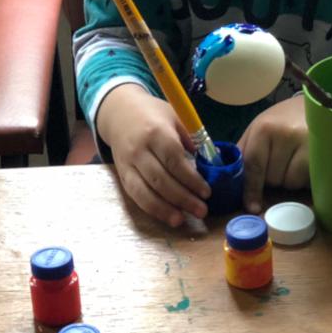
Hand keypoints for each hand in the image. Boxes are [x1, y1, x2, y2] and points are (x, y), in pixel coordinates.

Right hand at [95, 84, 210, 226]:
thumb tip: (212, 163)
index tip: (206, 192)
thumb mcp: (176, 118)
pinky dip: (152, 208)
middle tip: (202, 210)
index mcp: (156, 132)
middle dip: (182, 198)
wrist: (118, 112)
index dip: (191, 179)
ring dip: (165, 209)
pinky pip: (136, 196)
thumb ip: (193, 140)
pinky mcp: (121, 175)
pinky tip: (167, 215)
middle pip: (160, 180)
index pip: (174, 160)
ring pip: (145, 192)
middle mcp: (139, 150)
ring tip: (182, 220)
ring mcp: (127, 164)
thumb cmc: (153, 115)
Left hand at [237, 93, 308, 212]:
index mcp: (265, 128)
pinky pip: (308, 182)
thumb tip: (231, 178)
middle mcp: (287, 135)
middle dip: (274, 177)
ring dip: (291, 179)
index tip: (251, 207)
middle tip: (283, 159)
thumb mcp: (261, 127)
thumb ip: (245, 150)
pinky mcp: (325, 157)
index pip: (254, 165)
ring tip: (297, 159)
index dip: (251, 188)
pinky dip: (306, 178)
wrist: (319, 104)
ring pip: (290, 183)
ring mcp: (309, 145)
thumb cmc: (285, 119)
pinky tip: (309, 163)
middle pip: (272, 178)